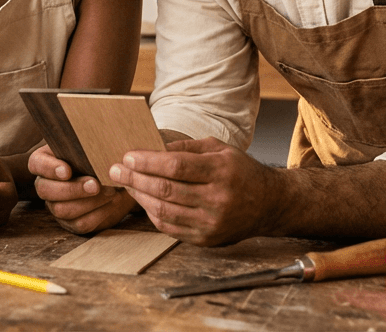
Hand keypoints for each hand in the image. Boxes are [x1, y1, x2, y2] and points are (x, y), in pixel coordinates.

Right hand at [29, 145, 134, 233]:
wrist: (115, 177)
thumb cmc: (99, 155)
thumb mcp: (92, 145)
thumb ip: (87, 142)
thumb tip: (95, 141)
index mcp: (46, 161)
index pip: (36, 164)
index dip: (49, 168)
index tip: (67, 170)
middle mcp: (46, 185)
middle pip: (46, 190)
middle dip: (72, 189)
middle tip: (95, 185)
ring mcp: (56, 206)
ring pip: (62, 210)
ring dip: (88, 202)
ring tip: (110, 192)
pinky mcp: (72, 222)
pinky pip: (80, 224)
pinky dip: (99, 214)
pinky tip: (112, 202)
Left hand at [110, 137, 270, 245]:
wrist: (269, 204)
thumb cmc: (240, 172)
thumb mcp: (219, 149)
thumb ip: (186, 146)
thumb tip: (152, 145)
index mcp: (221, 171)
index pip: (176, 166)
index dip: (148, 162)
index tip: (128, 156)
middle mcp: (218, 199)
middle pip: (166, 189)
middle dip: (135, 178)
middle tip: (115, 169)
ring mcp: (212, 222)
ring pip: (164, 211)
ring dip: (139, 196)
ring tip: (125, 184)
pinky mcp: (207, 239)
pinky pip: (170, 228)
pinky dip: (152, 213)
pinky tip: (143, 200)